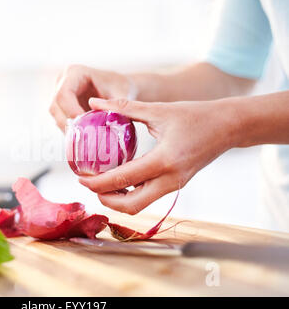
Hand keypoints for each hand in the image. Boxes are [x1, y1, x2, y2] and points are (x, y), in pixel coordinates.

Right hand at [49, 65, 132, 129]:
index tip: (85, 125)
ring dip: (69, 129)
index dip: (71, 111)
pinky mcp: (63, 108)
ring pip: (56, 116)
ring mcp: (61, 96)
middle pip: (55, 107)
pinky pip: (61, 122)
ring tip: (86, 138)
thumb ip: (116, 105)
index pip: (64, 94)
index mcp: (75, 73)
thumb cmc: (121, 86)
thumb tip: (107, 118)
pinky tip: (84, 137)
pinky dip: (72, 131)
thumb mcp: (121, 93)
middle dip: (69, 124)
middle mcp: (63, 82)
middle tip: (85, 137)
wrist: (120, 88)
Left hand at [78, 97, 237, 214]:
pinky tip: (119, 178)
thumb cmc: (195, 115)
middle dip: (105, 199)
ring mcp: (174, 186)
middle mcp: (169, 180)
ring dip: (117, 199)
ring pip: (139, 205)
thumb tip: (93, 103)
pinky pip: (147, 197)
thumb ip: (123, 107)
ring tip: (100, 183)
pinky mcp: (175, 186)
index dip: (97, 182)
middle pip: (130, 205)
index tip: (80, 178)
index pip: (123, 179)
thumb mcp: (158, 110)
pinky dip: (130, 193)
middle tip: (89, 184)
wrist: (228, 127)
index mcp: (164, 160)